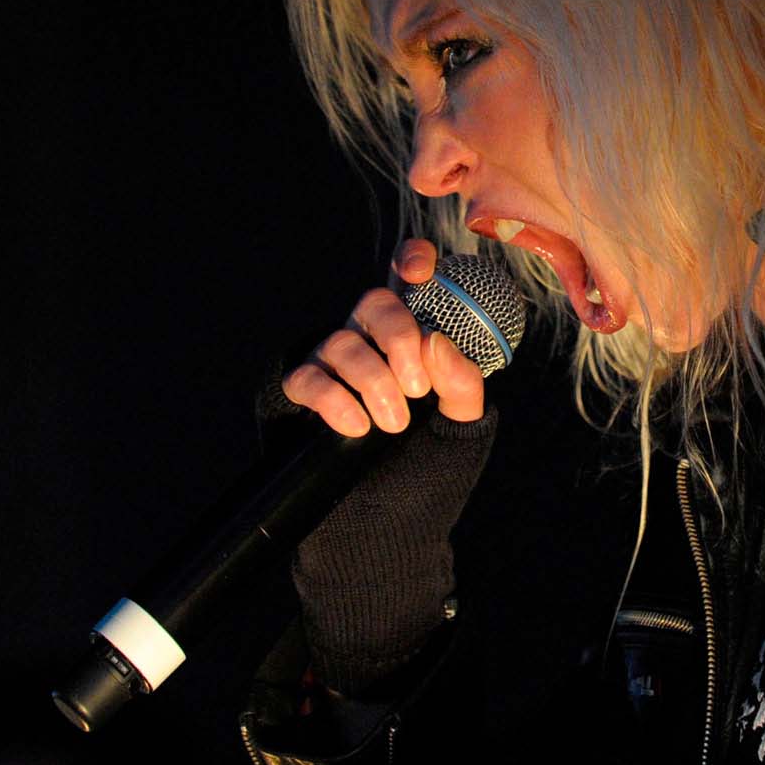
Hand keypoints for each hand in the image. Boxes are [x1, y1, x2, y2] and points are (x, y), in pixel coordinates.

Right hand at [281, 237, 486, 436]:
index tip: (419, 275)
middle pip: (377, 302)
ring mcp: (334, 359)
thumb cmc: (429, 455)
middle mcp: (372, 334)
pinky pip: (307, 379)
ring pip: (344, 343)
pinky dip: (334, 402)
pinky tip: (358, 426)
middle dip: (399, 339)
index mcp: (416, 330)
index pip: (410, 274)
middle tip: (418, 389)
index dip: (412, 258)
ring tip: (396, 423)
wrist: (389, 506)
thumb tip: (437, 343)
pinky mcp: (302, 390)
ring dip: (373, 382)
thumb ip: (462, 383)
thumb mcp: (459, 420)